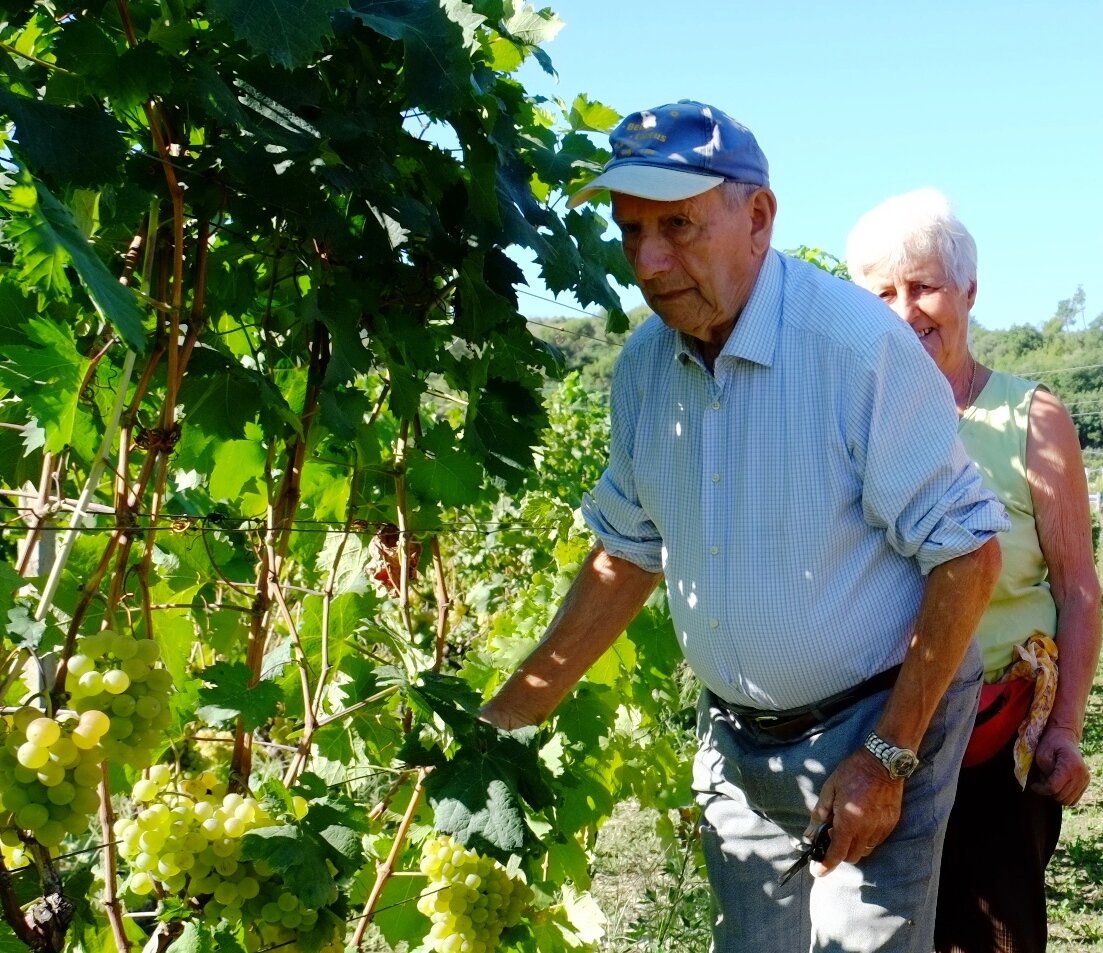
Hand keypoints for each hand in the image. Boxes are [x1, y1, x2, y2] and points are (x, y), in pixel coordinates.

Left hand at [806, 748, 904, 873]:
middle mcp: (867, 829)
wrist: (882, 762)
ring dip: (853, 845)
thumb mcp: (829, 790)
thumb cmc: (852, 773)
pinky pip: (876, 841)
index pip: (837, 853)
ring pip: (865, 850)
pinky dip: (865, 838)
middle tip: (833, 833)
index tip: (818, 872)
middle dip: (839, 852)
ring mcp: (881, 828)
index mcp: (849, 821)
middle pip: (852, 856)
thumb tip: (809, 835)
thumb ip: (819, 815)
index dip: (825, 865)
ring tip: (848, 825)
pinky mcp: (891, 825)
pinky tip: (861, 821)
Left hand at [1031, 723, 1090, 804]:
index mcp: (1070, 765)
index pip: (1054, 787)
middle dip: (1048, 790)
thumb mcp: (1042, 755)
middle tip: (1042, 779)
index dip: (1041, 789)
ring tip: (1050, 780)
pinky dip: (1064, 795)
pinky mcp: (1086, 782)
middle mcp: (1081, 774)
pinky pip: (1074, 799)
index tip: (1034, 785)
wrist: (1064, 737)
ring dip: (1056, 793)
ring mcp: (1085, 779)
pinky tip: (1058, 784)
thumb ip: (1045, 772)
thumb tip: (1047, 788)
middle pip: (1061, 796)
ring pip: (1068, 800)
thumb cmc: (1050, 744)